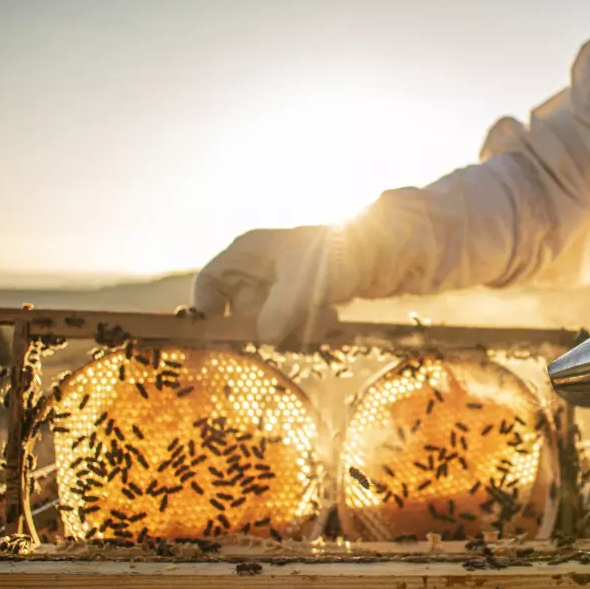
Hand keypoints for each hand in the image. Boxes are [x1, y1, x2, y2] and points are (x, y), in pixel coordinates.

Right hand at [192, 226, 359, 344]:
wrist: (382, 249)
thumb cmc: (337, 251)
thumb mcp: (304, 279)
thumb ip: (280, 308)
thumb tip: (263, 336)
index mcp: (247, 253)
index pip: (209, 285)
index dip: (208, 312)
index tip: (221, 339)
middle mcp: (258, 269)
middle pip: (239, 312)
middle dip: (262, 328)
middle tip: (285, 335)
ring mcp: (279, 285)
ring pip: (268, 323)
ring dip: (290, 329)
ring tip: (317, 317)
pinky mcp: (300, 299)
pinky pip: (290, 325)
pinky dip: (307, 327)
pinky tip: (329, 315)